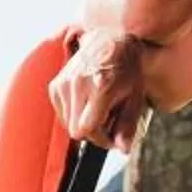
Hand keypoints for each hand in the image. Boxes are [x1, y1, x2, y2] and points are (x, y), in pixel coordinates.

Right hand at [52, 26, 152, 151]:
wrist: (111, 40)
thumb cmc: (127, 69)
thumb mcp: (135, 98)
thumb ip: (128, 126)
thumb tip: (123, 150)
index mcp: (100, 88)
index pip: (87, 130)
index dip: (101, 140)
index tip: (112, 136)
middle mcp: (77, 84)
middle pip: (76, 130)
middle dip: (93, 132)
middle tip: (108, 122)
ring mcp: (64, 83)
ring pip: (67, 123)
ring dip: (82, 123)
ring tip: (98, 109)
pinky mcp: (55, 84)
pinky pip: (61, 112)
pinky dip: (73, 114)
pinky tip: (87, 103)